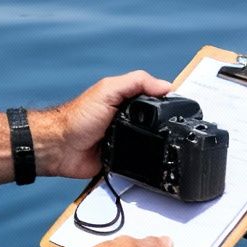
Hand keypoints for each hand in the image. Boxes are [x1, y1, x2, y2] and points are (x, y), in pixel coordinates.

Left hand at [35, 71, 172, 179]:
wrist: (61, 148)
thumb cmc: (78, 117)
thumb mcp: (109, 91)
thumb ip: (136, 83)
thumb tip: (165, 85)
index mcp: (126, 100)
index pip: (154, 97)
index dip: (168, 100)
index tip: (184, 105)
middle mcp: (128, 119)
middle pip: (156, 122)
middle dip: (166, 126)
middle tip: (180, 129)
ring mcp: (126, 139)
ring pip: (150, 143)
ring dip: (156, 145)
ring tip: (168, 146)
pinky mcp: (123, 159)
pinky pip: (140, 161)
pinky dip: (145, 163)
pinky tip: (151, 161)